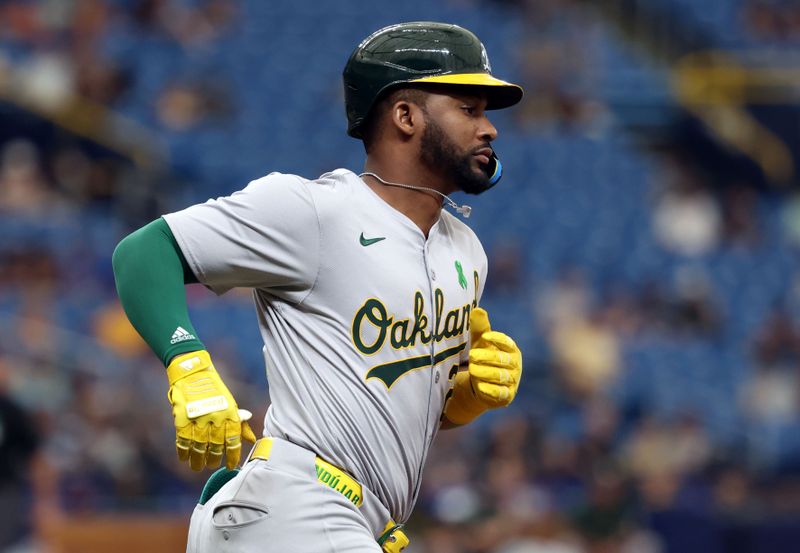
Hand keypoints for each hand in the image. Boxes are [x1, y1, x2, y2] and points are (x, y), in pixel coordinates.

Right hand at [166, 350, 256, 469]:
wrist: (192, 372)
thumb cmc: (214, 389)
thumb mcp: (230, 403)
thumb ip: (239, 422)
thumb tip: (250, 439)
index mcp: (230, 413)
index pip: (234, 441)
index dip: (233, 456)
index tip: (231, 466)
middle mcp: (216, 417)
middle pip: (216, 447)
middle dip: (213, 459)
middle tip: (211, 465)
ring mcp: (199, 418)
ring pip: (199, 447)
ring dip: (198, 460)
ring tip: (197, 466)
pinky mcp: (182, 418)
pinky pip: (183, 441)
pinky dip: (183, 452)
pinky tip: (184, 458)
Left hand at [467, 308, 521, 407]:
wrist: (479, 386)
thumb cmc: (482, 359)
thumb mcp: (479, 342)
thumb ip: (479, 328)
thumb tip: (477, 310)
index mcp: (512, 350)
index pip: (508, 343)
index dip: (498, 339)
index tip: (485, 336)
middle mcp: (515, 366)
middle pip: (502, 360)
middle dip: (487, 357)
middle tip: (472, 355)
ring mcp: (512, 382)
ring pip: (500, 376)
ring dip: (484, 372)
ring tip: (472, 369)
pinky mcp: (506, 397)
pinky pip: (499, 393)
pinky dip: (489, 389)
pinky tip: (478, 386)